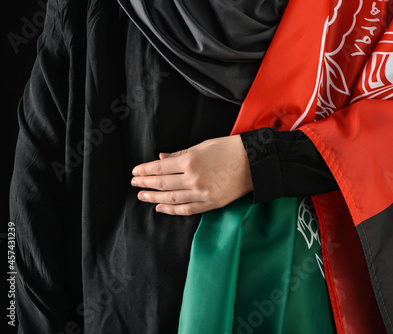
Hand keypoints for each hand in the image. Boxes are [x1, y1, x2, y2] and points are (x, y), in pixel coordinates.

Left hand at [131, 135, 252, 214]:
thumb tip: (161, 158)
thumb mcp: (203, 145)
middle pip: (162, 185)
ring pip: (171, 199)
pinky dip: (172, 210)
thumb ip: (180, 154)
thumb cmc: (229, 149)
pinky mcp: (211, 204)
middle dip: (146, 184)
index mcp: (190, 161)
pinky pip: (187, 209)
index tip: (135, 173)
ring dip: (154, 198)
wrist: (255, 162)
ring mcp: (202, 193)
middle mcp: (193, 179)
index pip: (160, 169)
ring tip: (142, 196)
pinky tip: (160, 208)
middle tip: (134, 184)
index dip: (145, 171)